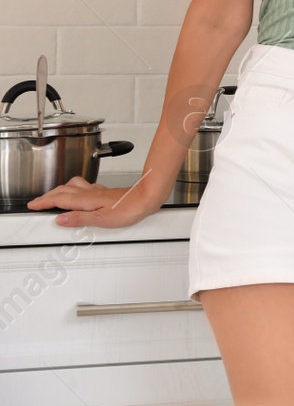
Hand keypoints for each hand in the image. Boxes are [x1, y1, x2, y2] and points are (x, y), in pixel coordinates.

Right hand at [27, 176, 162, 228]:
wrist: (147, 197)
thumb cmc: (129, 208)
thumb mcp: (101, 219)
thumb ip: (79, 218)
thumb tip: (60, 219)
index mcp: (86, 199)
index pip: (59, 199)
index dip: (44, 202)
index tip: (33, 205)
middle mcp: (90, 192)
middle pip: (63, 190)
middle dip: (48, 195)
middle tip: (38, 202)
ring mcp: (98, 191)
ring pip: (73, 186)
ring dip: (60, 190)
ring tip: (53, 197)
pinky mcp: (105, 192)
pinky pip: (84, 187)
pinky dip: (75, 189)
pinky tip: (79, 193)